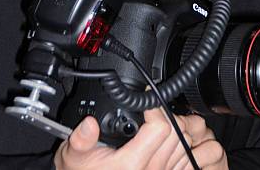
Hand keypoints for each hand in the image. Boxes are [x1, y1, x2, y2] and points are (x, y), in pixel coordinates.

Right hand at [53, 109, 227, 168]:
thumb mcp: (73, 154)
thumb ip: (79, 139)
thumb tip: (89, 123)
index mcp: (131, 163)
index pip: (160, 128)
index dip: (155, 107)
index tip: (146, 97)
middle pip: (176, 132)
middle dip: (165, 114)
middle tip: (151, 106)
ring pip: (185, 144)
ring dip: (175, 127)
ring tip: (157, 118)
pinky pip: (186, 159)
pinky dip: (181, 144)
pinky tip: (165, 136)